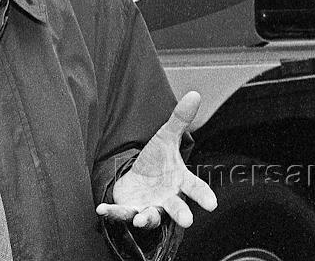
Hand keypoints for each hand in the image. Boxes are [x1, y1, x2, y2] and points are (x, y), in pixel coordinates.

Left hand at [96, 91, 217, 229]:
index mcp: (179, 181)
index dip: (203, 195)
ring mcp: (149, 207)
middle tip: (187, 220)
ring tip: (141, 220)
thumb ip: (180, 120)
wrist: (138, 179)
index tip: (212, 204)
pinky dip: (113, 213)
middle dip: (181, 214)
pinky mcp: (130, 210)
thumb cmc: (157, 162)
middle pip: (176, 208)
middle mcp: (167, 199)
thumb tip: (195, 93)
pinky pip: (121, 214)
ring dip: (146, 219)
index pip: (195, 188)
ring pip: (150, 217)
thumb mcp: (166, 138)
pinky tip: (102, 210)